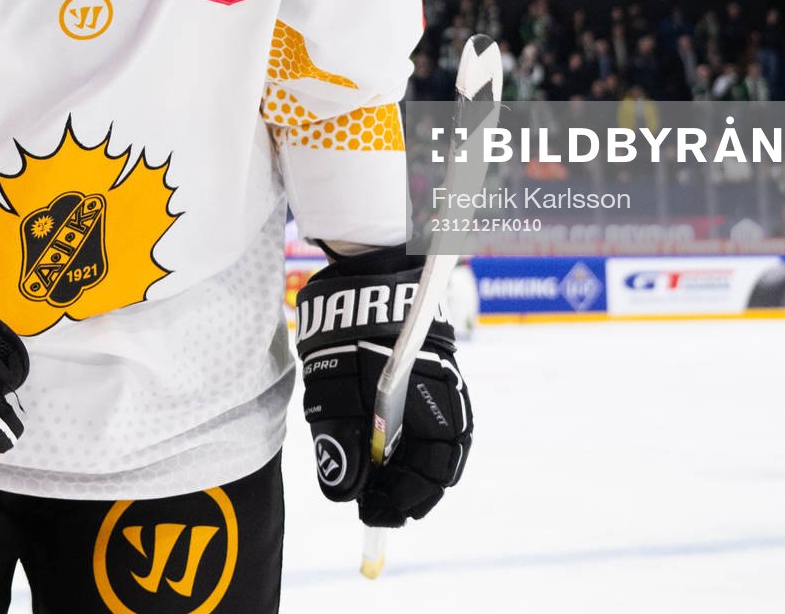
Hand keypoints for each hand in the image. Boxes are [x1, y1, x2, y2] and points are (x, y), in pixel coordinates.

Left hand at [295, 248, 471, 526]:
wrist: (365, 270)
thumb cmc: (351, 329)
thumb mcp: (337, 390)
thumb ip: (342, 442)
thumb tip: (345, 493)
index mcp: (438, 408)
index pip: (433, 475)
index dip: (401, 503)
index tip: (369, 515)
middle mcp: (446, 400)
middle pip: (432, 465)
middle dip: (401, 490)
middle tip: (368, 505)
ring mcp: (436, 385)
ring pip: (426, 444)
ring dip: (398, 466)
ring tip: (367, 480)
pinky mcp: (422, 373)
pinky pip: (417, 419)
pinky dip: (396, 439)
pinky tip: (373, 444)